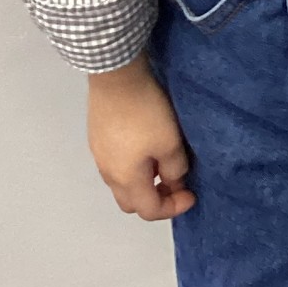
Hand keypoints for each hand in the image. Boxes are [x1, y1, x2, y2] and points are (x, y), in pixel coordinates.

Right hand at [87, 57, 195, 218]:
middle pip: (131, 202)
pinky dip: (132, 167)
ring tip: (161, 163)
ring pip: (121, 184)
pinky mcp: (96, 137)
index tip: (191, 194)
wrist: (116, 77)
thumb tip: (173, 181)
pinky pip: (115, 165)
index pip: (149, 210)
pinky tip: (144, 146)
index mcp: (126, 180)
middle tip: (174, 182)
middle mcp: (108, 174)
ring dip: (143, 183)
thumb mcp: (170, 142)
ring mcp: (98, 155)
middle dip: (155, 199)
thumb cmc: (146, 113)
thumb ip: (175, 169)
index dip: (173, 208)